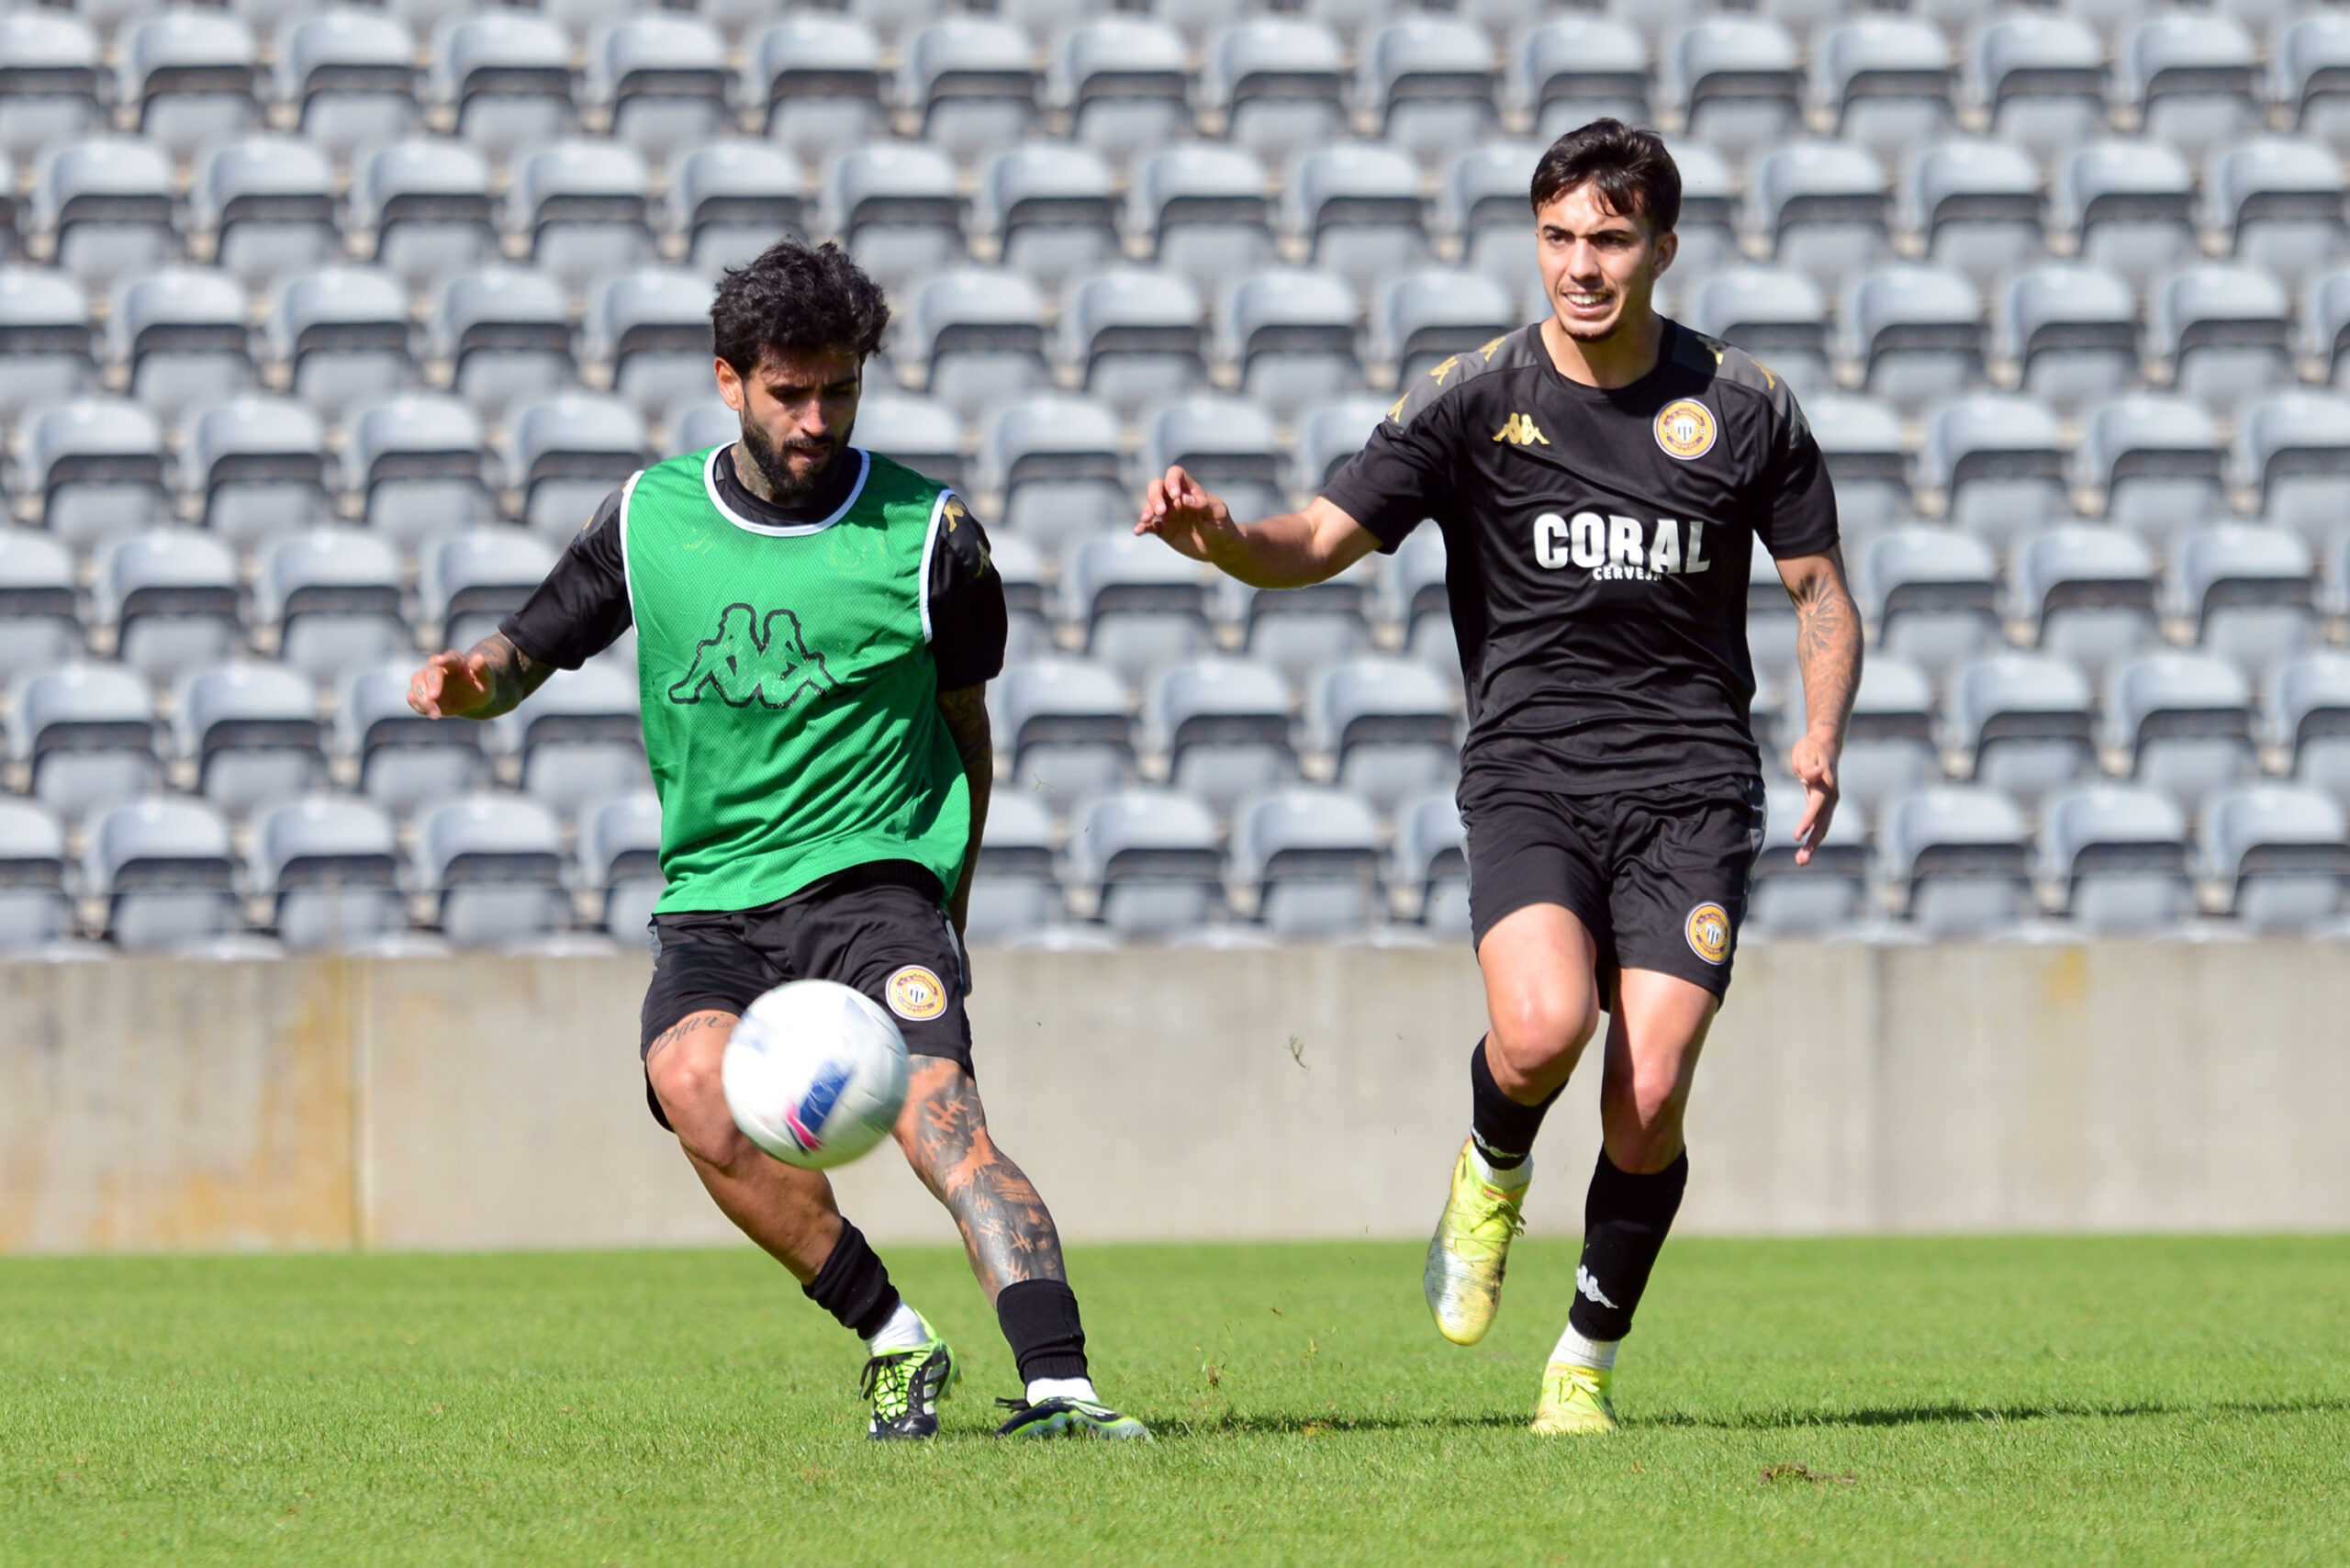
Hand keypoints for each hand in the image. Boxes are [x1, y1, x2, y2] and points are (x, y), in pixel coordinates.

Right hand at [408, 650, 495, 718]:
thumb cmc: (480, 685)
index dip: (443, 660)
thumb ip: (482, 669)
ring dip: (423, 698)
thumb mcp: (486, 680)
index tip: (439, 661)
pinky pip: (412, 697)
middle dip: (431, 684)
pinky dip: (418, 705)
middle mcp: (437, 667)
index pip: (448, 659)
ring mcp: (426, 679)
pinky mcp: (421, 692)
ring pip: (417, 683)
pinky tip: (431, 713)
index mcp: (455, 661)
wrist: (470, 697)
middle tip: (433, 697)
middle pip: (430, 672)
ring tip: (437, 714)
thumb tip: (479, 657)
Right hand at [1135, 464, 1237, 565]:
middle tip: (1161, 511)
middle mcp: (1176, 499)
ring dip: (1147, 509)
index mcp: (1190, 490)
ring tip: (1146, 519)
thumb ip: (1204, 504)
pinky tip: (1138, 531)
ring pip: (1150, 505)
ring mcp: (1168, 514)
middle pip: (1157, 486)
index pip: (1176, 474)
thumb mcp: (1218, 513)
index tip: (1175, 495)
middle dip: (1155, 495)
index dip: (1172, 480)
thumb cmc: (1222, 525)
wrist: (1220, 548)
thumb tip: (1185, 499)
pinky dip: (1142, 527)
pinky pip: (1149, 526)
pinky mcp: (1164, 530)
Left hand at [1786, 731, 1840, 866]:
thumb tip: (1816, 773)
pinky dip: (1813, 837)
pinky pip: (1820, 823)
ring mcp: (1830, 802)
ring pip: (1823, 827)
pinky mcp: (1825, 805)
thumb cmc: (1811, 749)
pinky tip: (1805, 849)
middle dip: (1813, 843)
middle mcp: (1831, 796)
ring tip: (1801, 861)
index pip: (1815, 806)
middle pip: (1823, 823)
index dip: (1807, 821)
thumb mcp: (1805, 753)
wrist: (1825, 745)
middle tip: (1801, 861)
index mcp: (1826, 785)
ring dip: (1813, 845)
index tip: (1796, 836)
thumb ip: (1808, 766)